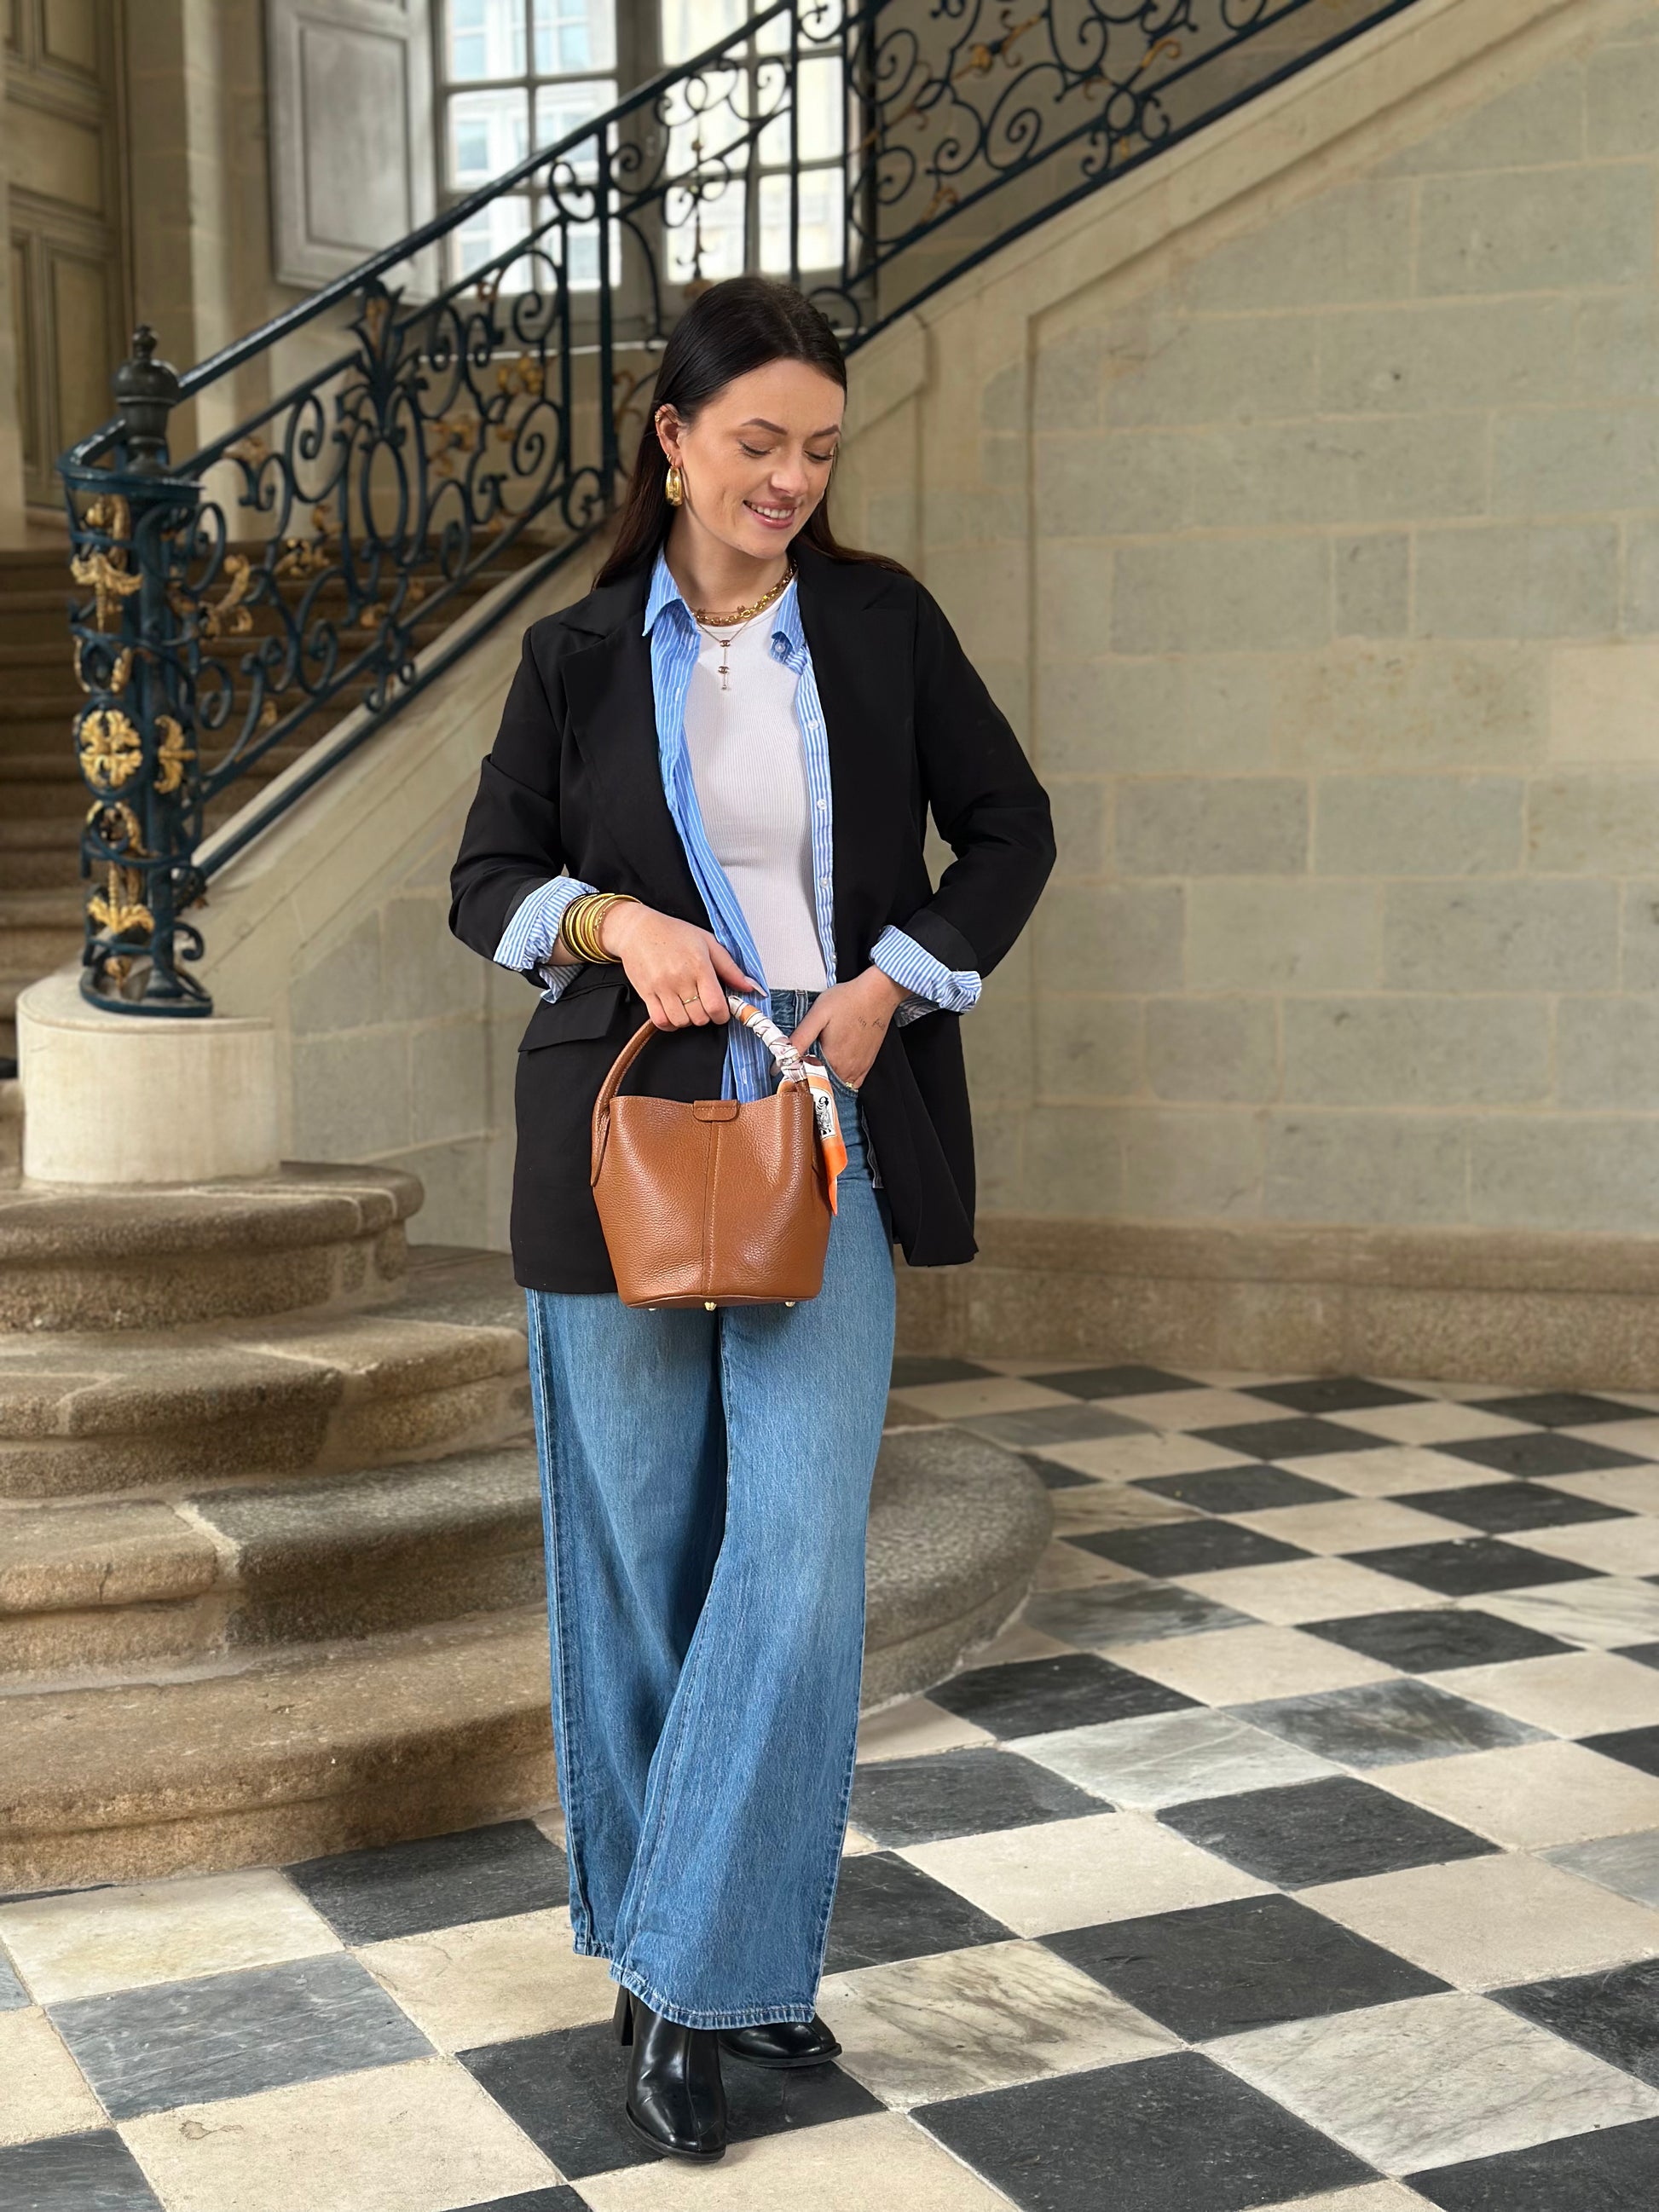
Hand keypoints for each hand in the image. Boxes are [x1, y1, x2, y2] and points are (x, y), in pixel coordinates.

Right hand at [598, 901, 761, 1030]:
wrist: (638, 930)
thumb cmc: (673, 933)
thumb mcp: (707, 943)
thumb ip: (730, 967)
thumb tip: (750, 986)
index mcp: (699, 966)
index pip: (715, 1005)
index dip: (722, 1015)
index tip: (721, 1011)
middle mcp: (680, 978)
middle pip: (700, 1017)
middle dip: (706, 1015)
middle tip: (704, 1004)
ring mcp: (662, 987)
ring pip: (681, 1022)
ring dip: (688, 1019)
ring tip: (689, 1006)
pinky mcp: (646, 994)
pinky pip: (661, 1021)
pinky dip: (670, 1023)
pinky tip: (674, 1013)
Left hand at [787, 966, 908, 1088]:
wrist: (878, 993)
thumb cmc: (849, 1000)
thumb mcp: (817, 1015)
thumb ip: (799, 1039)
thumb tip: (780, 1059)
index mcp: (832, 1059)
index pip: (807, 1079)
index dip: (797, 1072)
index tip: (794, 1061)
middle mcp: (847, 1069)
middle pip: (822, 1083)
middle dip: (810, 1075)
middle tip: (807, 1056)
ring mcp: (859, 1069)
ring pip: (836, 1084)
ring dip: (825, 1077)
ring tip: (820, 1057)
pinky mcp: (867, 1064)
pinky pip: (852, 1083)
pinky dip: (841, 1078)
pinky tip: (836, 1062)